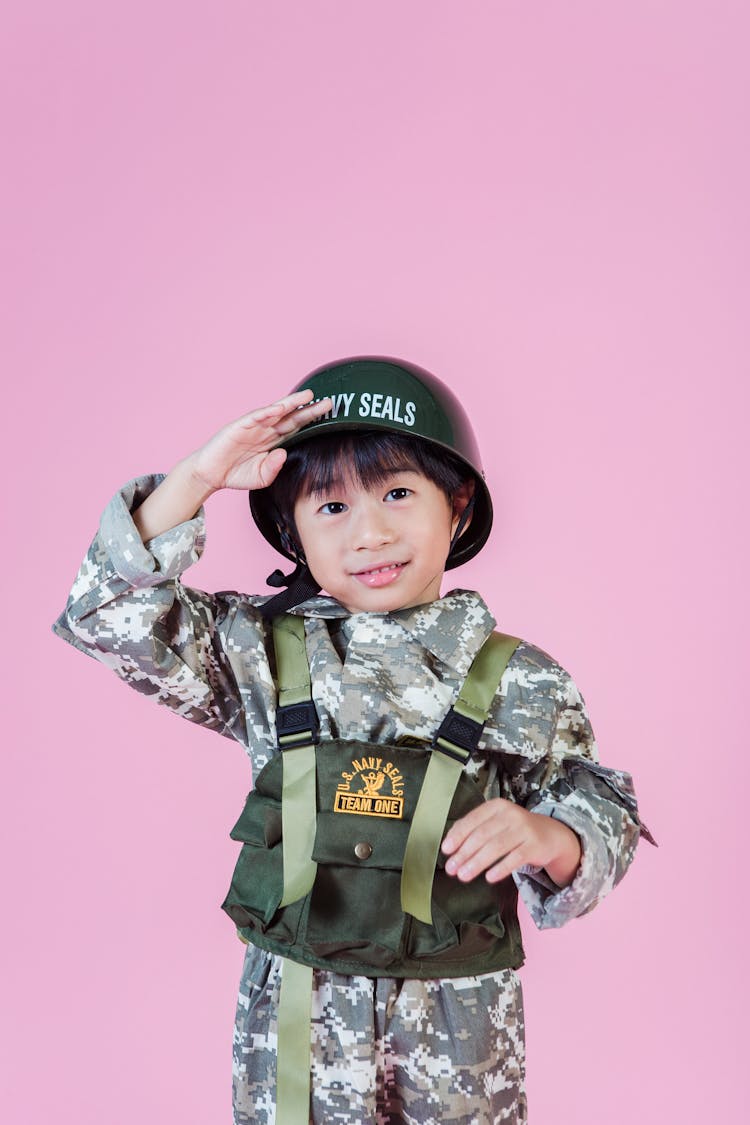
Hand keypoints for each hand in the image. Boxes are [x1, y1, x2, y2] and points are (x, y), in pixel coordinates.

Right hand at [189, 390, 332, 493]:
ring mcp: (253, 427)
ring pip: (276, 412)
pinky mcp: (239, 426)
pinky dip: (267, 412)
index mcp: (273, 441)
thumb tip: (283, 454)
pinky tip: (279, 408)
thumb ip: (274, 467)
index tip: (329, 417)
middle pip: (292, 418)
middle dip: (310, 410)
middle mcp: (266, 431)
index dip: (311, 422)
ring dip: (291, 403)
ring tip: (308, 396)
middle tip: (329, 403)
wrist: (211, 474)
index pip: (297, 429)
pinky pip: (255, 417)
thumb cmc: (236, 473)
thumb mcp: (261, 477)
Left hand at [441, 799, 581, 887]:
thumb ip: (475, 827)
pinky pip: (515, 858)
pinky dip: (501, 868)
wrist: (550, 834)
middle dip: (464, 853)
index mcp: (497, 806)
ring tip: (464, 875)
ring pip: (496, 847)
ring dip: (477, 862)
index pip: (473, 820)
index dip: (458, 835)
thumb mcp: (496, 822)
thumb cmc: (516, 829)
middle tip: (451, 868)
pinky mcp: (535, 845)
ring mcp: (524, 829)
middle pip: (482, 835)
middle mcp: (510, 814)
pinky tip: (489, 877)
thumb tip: (450, 843)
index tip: (446, 850)